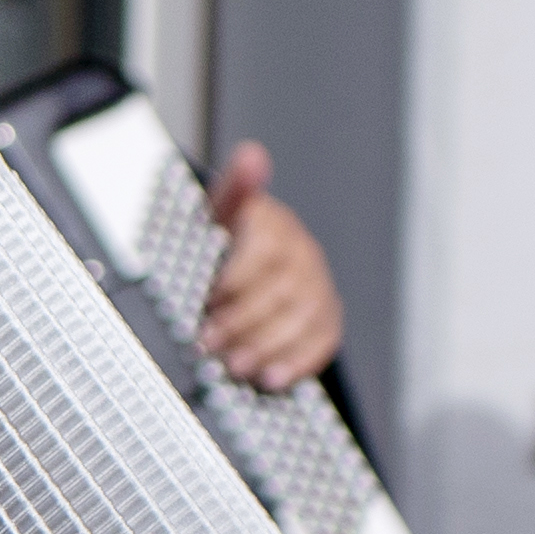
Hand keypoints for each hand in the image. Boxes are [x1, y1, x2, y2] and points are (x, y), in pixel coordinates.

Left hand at [195, 144, 345, 390]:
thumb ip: (234, 189)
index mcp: (273, 223)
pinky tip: (271, 378)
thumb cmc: (227, 239)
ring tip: (234, 365)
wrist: (250, 259)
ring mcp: (318, 285)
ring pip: (303, 317)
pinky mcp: (327, 316)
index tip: (207, 300)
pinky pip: (322, 340)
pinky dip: (297, 362)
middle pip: (283, 289)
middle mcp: (301, 253)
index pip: (265, 248)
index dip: (235, 278)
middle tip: (209, 343)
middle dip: (243, 321)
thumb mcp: (219, 213)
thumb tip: (252, 154)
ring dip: (267, 345)